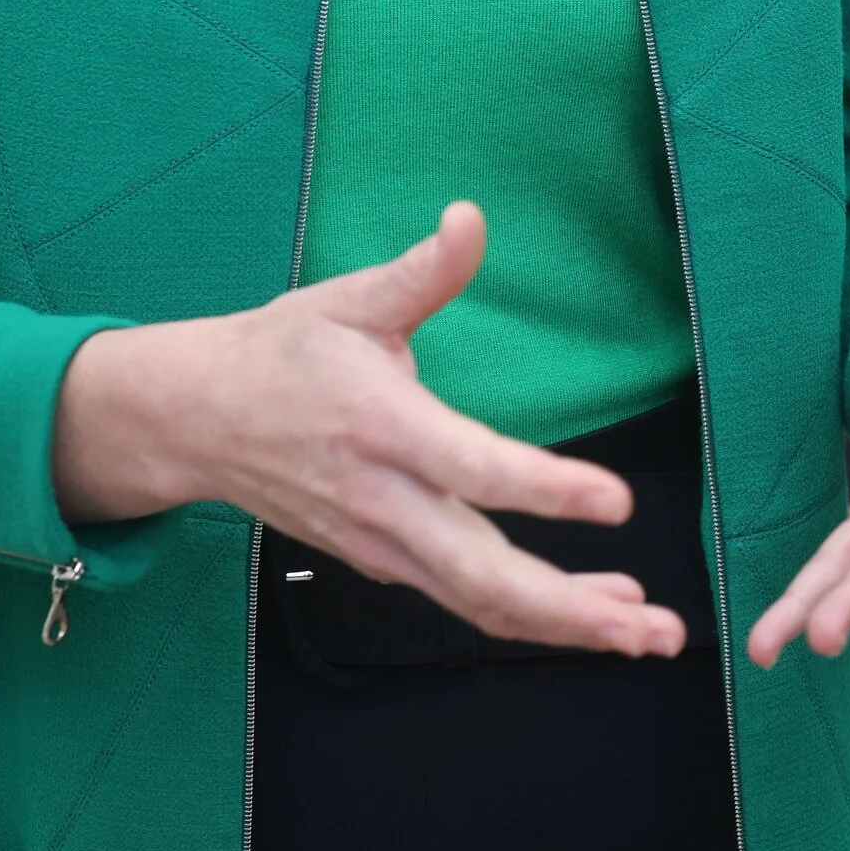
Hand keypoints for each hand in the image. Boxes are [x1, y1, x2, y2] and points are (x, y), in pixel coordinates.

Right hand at [54, 203, 685, 657]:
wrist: (197, 420)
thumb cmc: (282, 351)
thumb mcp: (348, 299)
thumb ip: (422, 271)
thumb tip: (472, 217)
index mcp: (380, 425)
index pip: (471, 467)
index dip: (544, 489)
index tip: (615, 501)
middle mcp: (382, 498)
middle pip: (481, 575)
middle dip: (570, 609)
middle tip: (652, 626)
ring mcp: (379, 542)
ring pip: (477, 601)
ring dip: (565, 624)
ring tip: (647, 634)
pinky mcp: (381, 562)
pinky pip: (462, 599)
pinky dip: (528, 615)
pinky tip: (593, 612)